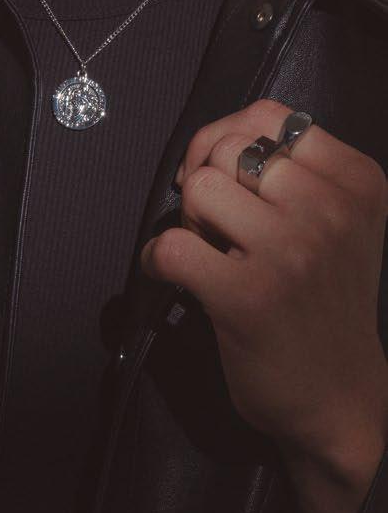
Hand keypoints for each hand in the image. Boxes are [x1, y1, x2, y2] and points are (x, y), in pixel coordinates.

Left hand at [140, 99, 387, 459]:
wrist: (340, 397)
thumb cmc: (325, 301)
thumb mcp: (339, 220)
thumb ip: (292, 169)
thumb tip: (209, 143)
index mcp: (355, 182)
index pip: (269, 115)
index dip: (228, 137)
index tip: (225, 176)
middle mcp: (329, 210)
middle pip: (229, 149)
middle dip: (210, 182)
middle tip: (220, 227)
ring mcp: (290, 251)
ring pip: (199, 188)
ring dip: (189, 220)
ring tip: (209, 252)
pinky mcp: (247, 296)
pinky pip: (170, 246)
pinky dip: (157, 261)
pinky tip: (174, 277)